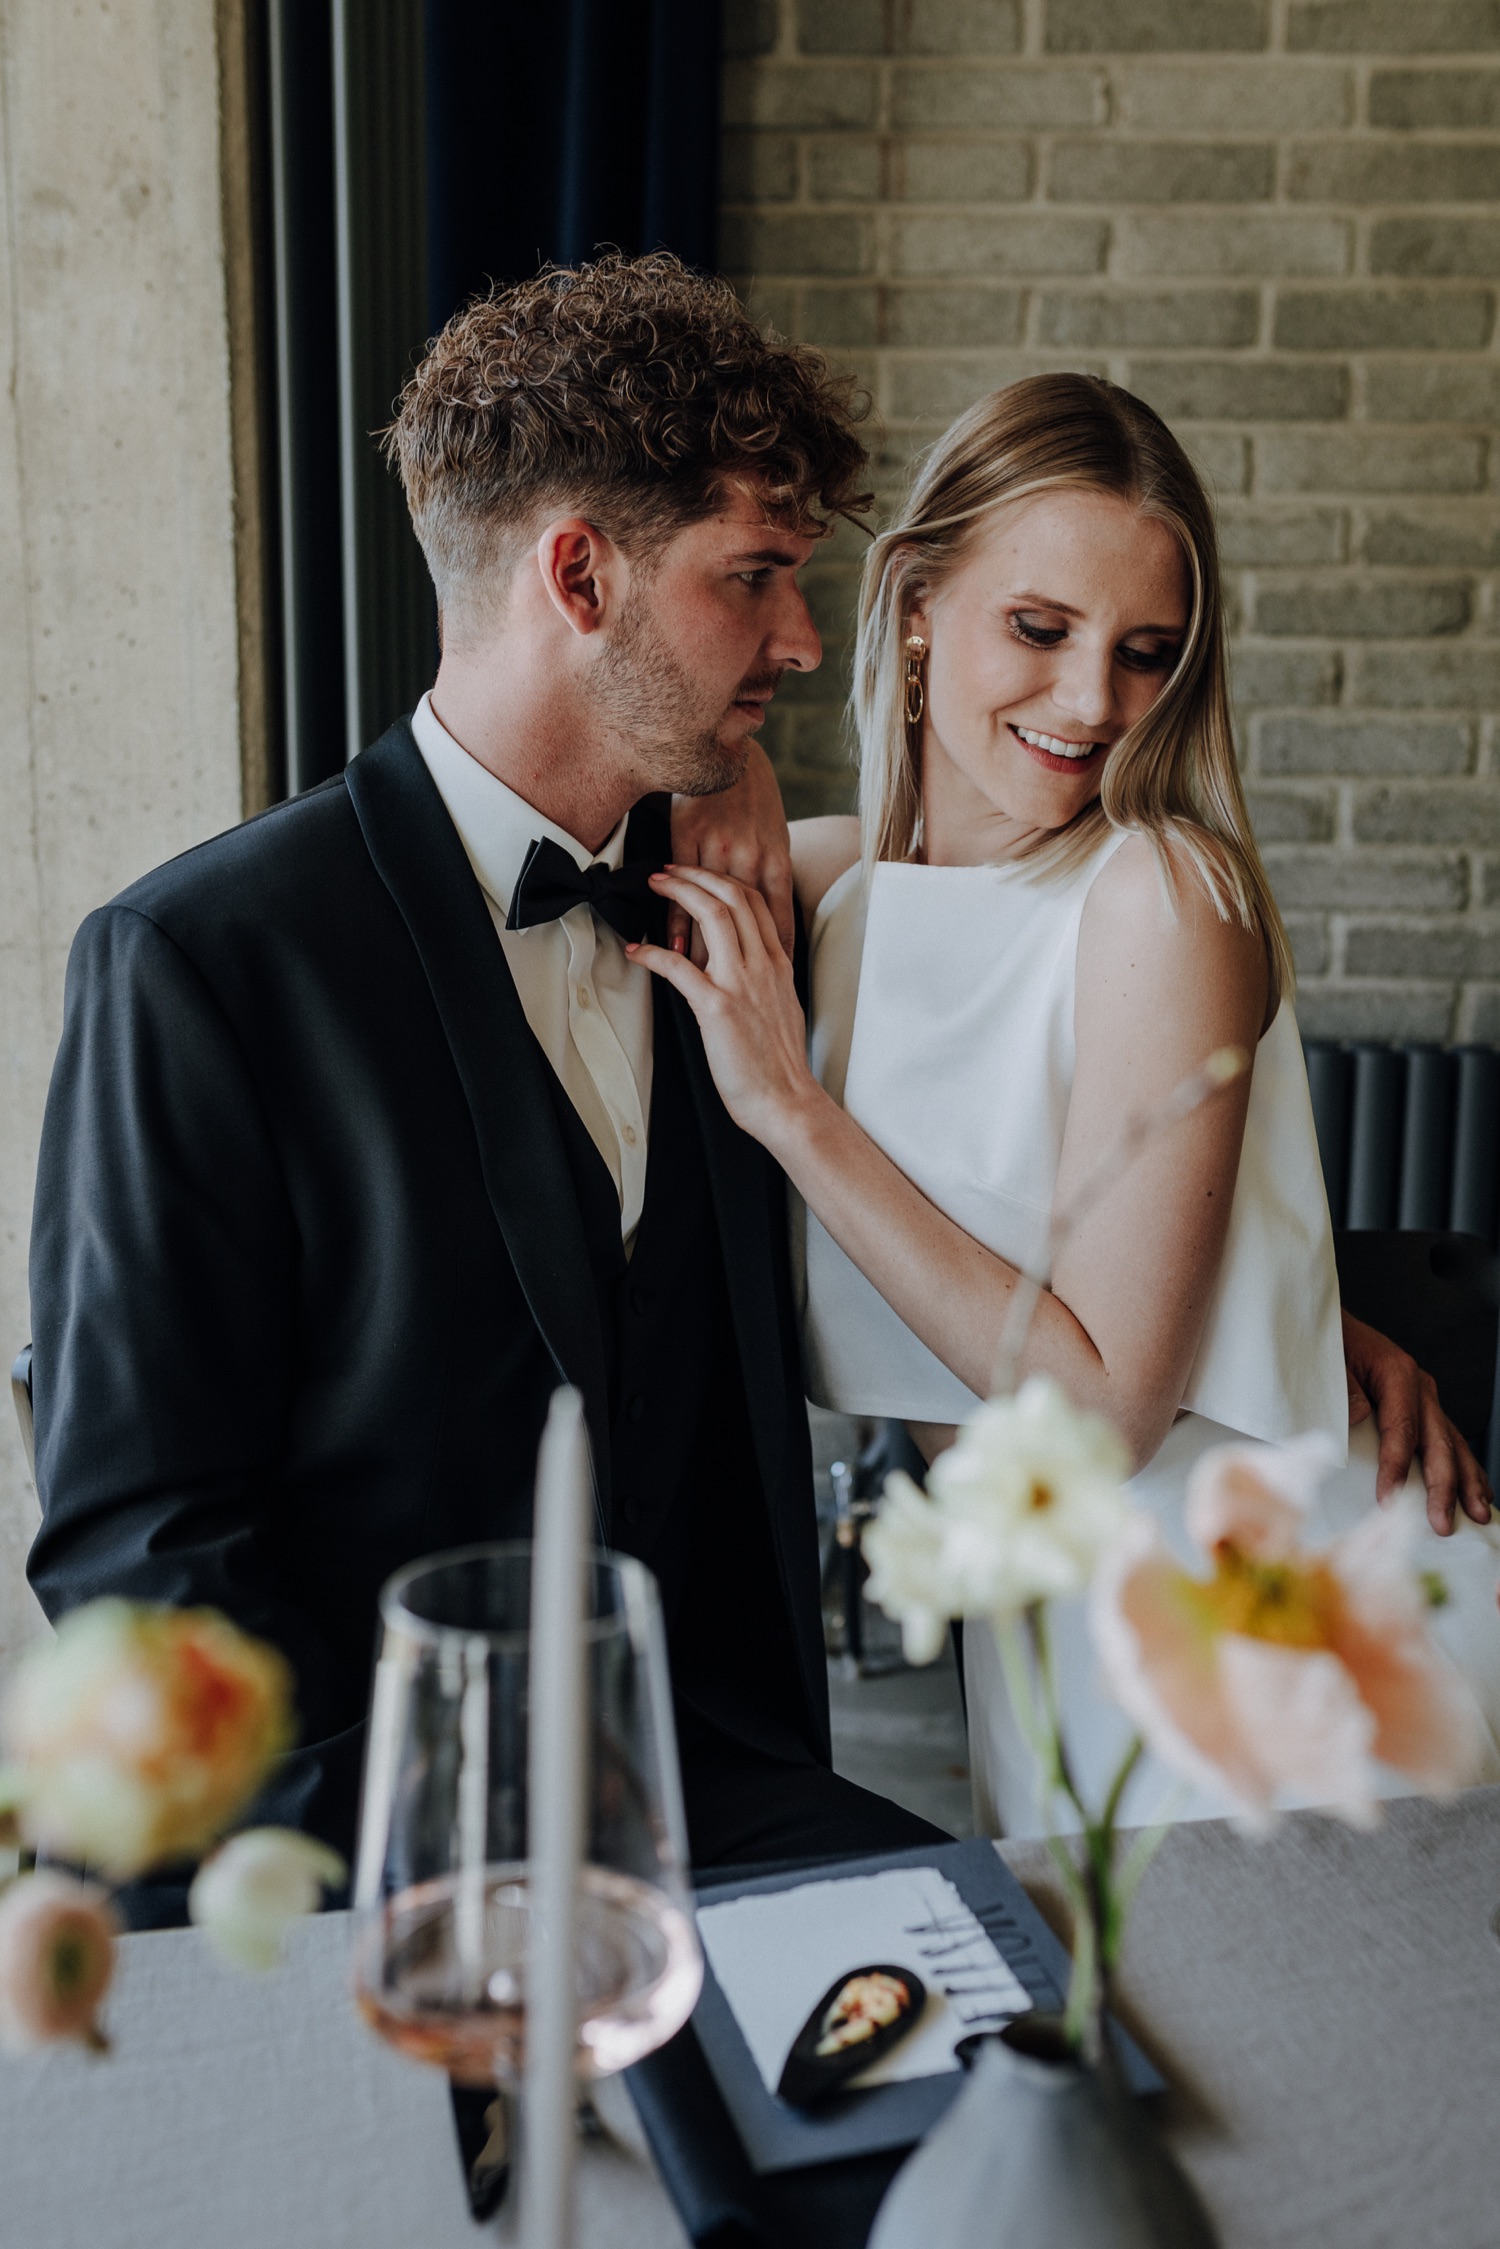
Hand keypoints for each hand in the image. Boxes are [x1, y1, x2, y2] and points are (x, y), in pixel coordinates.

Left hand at [628, 866, 820, 1150]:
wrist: (786, 1100)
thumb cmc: (778, 1065)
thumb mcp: (780, 1008)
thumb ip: (764, 980)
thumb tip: (740, 968)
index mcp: (778, 964)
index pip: (755, 902)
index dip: (723, 879)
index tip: (699, 874)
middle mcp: (763, 965)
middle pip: (733, 896)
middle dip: (697, 874)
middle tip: (669, 870)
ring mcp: (742, 983)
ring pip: (713, 916)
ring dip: (679, 894)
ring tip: (655, 888)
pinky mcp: (717, 1007)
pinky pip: (679, 967)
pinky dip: (653, 953)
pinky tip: (636, 951)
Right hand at [668, 742, 793, 964]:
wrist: (732, 750)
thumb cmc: (756, 799)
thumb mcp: (776, 838)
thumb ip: (774, 877)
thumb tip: (772, 917)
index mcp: (777, 861)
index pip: (780, 920)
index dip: (778, 955)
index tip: (776, 986)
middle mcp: (750, 858)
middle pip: (743, 924)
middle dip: (737, 963)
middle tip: (734, 996)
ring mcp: (717, 848)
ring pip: (709, 911)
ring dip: (701, 952)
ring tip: (697, 983)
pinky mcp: (688, 836)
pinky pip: (681, 890)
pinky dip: (676, 923)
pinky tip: (670, 948)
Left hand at [1343, 1309, 1492, 1532]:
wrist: (1331, 1324)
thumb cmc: (1330, 1343)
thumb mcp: (1331, 1362)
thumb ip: (1345, 1389)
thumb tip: (1359, 1417)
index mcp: (1397, 1374)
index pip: (1401, 1430)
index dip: (1396, 1468)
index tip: (1389, 1500)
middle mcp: (1419, 1385)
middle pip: (1437, 1442)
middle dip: (1442, 1487)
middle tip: (1442, 1524)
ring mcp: (1426, 1396)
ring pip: (1454, 1443)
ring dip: (1466, 1481)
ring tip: (1477, 1513)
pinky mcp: (1425, 1405)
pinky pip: (1450, 1439)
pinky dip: (1466, 1466)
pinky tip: (1476, 1489)